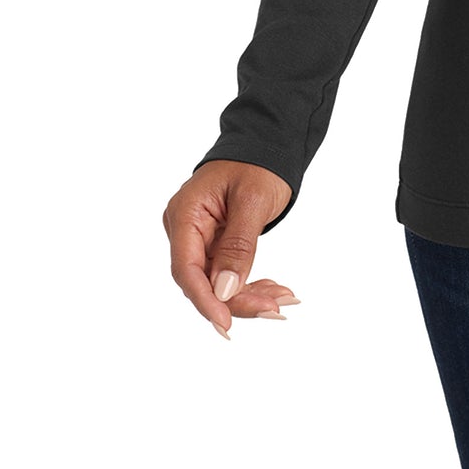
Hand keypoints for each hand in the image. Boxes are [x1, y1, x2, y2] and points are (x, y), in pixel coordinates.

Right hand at [163, 159, 297, 338]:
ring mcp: (198, 237)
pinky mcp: (213, 243)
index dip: (205, 300)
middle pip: (202, 280)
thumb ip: (238, 245)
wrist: (266, 143)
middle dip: (237, 299)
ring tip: (284, 299)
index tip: (227, 324)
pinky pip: (227, 272)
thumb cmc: (258, 163)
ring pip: (217, 281)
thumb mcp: (253, 200)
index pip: (186, 268)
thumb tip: (223, 291)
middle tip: (275, 310)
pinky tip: (274, 290)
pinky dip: (250, 283)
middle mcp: (185, 228)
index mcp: (185, 213)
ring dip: (249, 294)